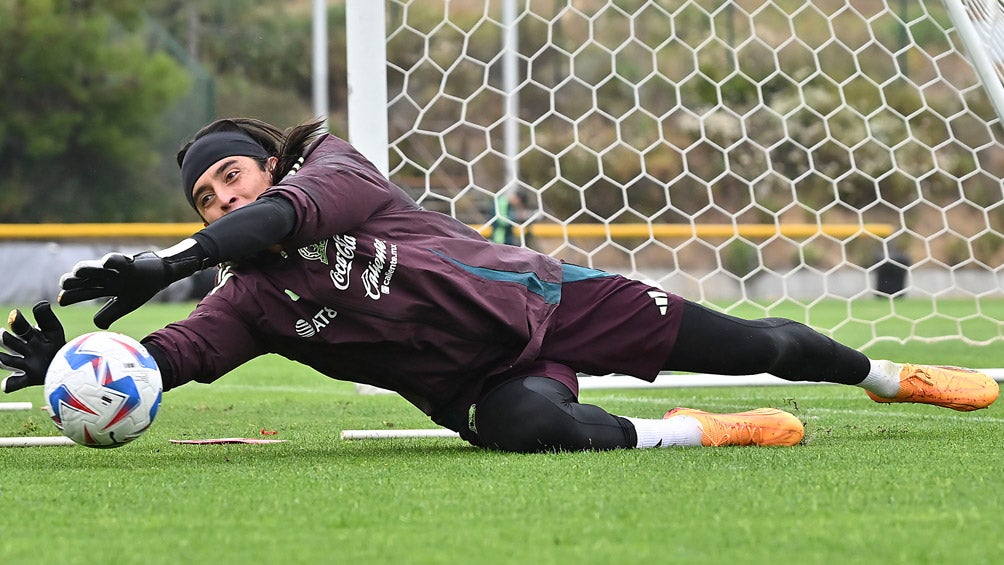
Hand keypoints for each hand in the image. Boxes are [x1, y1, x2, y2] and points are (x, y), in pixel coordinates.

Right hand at [0, 302, 65, 392]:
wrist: (69, 366)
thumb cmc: (58, 345)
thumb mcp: (55, 330)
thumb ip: (47, 317)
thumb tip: (41, 304)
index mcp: (30, 336)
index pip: (20, 327)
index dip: (17, 321)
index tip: (15, 314)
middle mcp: (24, 349)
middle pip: (10, 343)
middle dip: (5, 338)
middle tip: (2, 334)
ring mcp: (25, 364)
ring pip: (8, 361)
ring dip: (2, 359)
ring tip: (2, 357)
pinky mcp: (28, 378)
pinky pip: (15, 383)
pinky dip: (9, 384)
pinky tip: (5, 386)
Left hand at [59, 251, 200, 328]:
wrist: (162, 273)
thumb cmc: (141, 288)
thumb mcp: (126, 305)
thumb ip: (111, 314)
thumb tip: (98, 325)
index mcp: (105, 288)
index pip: (84, 291)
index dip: (72, 295)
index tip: (61, 301)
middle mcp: (107, 277)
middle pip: (86, 279)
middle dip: (74, 281)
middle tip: (65, 284)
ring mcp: (117, 270)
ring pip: (99, 268)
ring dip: (87, 269)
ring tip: (78, 271)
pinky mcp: (130, 264)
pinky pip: (120, 261)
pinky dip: (113, 261)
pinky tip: (106, 263)